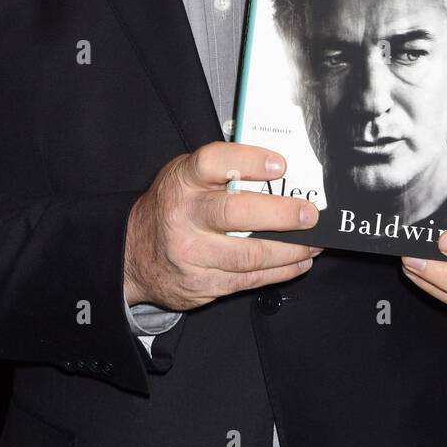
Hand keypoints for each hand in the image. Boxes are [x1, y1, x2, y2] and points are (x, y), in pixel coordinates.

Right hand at [124, 142, 322, 309]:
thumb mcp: (185, 176)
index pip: (213, 163)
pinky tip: (297, 262)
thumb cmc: (171, 207)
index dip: (248, 161)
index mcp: (182, 181)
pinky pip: (248, 280)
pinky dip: (280, 272)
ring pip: (249, 255)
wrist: (133, 255)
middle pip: (236, 213)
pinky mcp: (201, 285)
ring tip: (313, 241)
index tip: (280, 165)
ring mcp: (191, 255)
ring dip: (290, 250)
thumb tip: (279, 171)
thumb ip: (222, 171)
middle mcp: (184, 216)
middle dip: (281, 214)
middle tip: (310, 214)